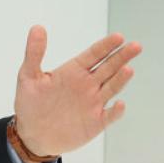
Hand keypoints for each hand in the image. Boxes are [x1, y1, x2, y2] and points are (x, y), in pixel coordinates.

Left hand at [13, 26, 141, 157]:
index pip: (93, 55)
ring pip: (112, 87)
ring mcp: (93, 103)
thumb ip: (34, 53)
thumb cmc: (30, 104)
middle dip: (122, 56)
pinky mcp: (96, 122)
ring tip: (128, 68)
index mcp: (73, 72)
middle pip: (109, 67)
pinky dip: (116, 110)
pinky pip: (110, 115)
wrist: (32, 135)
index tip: (119, 36)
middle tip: (135, 46)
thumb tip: (37, 27)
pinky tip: (120, 104)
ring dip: (121, 79)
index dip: (106, 46)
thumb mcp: (28, 76)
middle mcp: (87, 85)